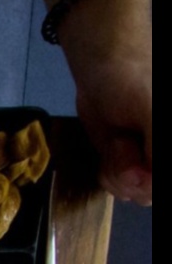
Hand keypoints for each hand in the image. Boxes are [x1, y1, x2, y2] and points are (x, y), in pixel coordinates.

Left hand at [26, 0, 152, 204]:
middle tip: (124, 146)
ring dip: (118, 174)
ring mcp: (148, 164)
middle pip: (152, 195)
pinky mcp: (127, 165)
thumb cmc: (132, 80)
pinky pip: (118, 188)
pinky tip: (110, 151)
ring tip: (119, 141)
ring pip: (134, 194)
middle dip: (133, 178)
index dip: (151, 182)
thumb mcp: (152, 110)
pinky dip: (108, 175)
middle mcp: (162, 157)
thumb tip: (151, 178)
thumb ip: (156, 144)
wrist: (102, 68)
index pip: (161, 185)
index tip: (140, 171)